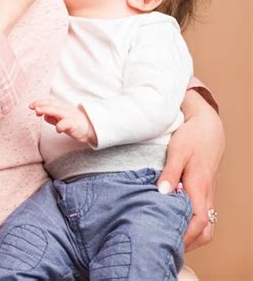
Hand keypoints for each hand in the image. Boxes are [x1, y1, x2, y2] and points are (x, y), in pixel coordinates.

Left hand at [29, 98, 96, 144]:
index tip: (30, 105)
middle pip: (52, 105)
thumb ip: (53, 118)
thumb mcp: (62, 119)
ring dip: (47, 110)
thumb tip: (43, 116)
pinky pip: (67, 124)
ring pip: (58, 112)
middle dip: (41, 105)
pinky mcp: (75, 125)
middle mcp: (65, 110)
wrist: (92, 128)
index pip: (50, 102)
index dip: (40, 102)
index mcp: (62, 108)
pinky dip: (61, 125)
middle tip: (32, 106)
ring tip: (37, 111)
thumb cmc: (75, 123)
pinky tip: (56, 129)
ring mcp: (70, 116)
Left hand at [157, 90, 224, 250]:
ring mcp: (208, 194)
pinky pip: (204, 215)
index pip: (199, 221)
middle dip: (190, 242)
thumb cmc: (192, 137)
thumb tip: (162, 192)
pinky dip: (192, 225)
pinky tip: (175, 220)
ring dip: (192, 235)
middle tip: (166, 243)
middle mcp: (206, 194)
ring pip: (207, 225)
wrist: (207, 127)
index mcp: (199, 186)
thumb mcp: (178, 151)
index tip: (168, 239)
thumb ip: (169, 172)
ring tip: (169, 235)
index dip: (186, 235)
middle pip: (206, 230)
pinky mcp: (205, 191)